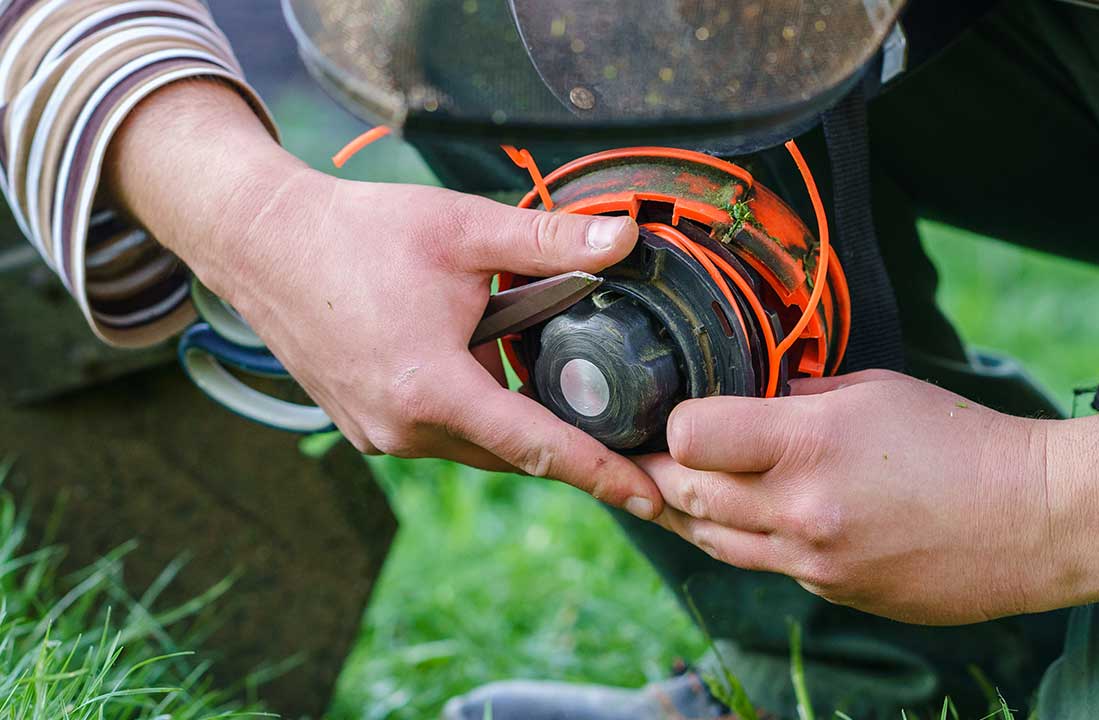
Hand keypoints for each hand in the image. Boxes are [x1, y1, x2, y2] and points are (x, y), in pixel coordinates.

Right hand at [105, 81, 662, 519]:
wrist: (262, 243)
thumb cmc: (359, 232)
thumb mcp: (463, 228)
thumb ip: (548, 239)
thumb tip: (628, 238)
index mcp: (432, 390)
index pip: (539, 447)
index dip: (602, 474)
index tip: (651, 499)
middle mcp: (404, 430)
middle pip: (512, 452)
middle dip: (569, 449)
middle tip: (628, 441)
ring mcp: (379, 436)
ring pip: (476, 446)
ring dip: (516, 424)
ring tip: (557, 390)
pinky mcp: (364, 428)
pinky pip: (441, 436)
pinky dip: (476, 417)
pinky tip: (491, 374)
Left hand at [641, 370, 1098, 624]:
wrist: (1034, 520)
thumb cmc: (959, 439)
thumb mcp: (873, 390)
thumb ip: (798, 398)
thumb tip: (748, 399)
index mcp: (809, 444)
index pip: (691, 437)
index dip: (678, 425)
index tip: (686, 417)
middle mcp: (801, 510)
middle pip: (686, 495)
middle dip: (666, 472)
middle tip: (658, 455)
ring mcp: (814, 563)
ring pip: (713, 542)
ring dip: (693, 514)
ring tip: (688, 488)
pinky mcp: (833, 593)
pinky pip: (767, 566)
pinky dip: (755, 541)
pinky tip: (768, 518)